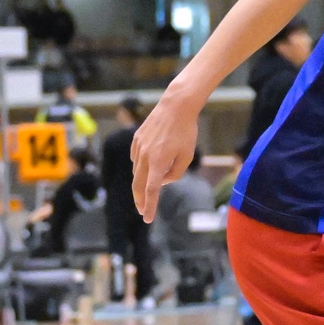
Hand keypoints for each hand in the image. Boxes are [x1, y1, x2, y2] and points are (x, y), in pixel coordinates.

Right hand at [130, 92, 202, 221]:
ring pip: (137, 172)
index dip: (149, 206)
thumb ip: (175, 173)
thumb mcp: (187, 156)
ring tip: (149, 191)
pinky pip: (136, 159)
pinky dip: (141, 168)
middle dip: (140, 200)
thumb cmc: (186, 132)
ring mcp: (138, 147)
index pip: (152, 190)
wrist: (175, 106)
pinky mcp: (136, 140)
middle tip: (143, 211)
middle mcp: (145, 157)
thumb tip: (163, 181)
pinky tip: (147, 169)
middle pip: (138, 185)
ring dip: (141, 183)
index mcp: (158, 163)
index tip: (147, 218)